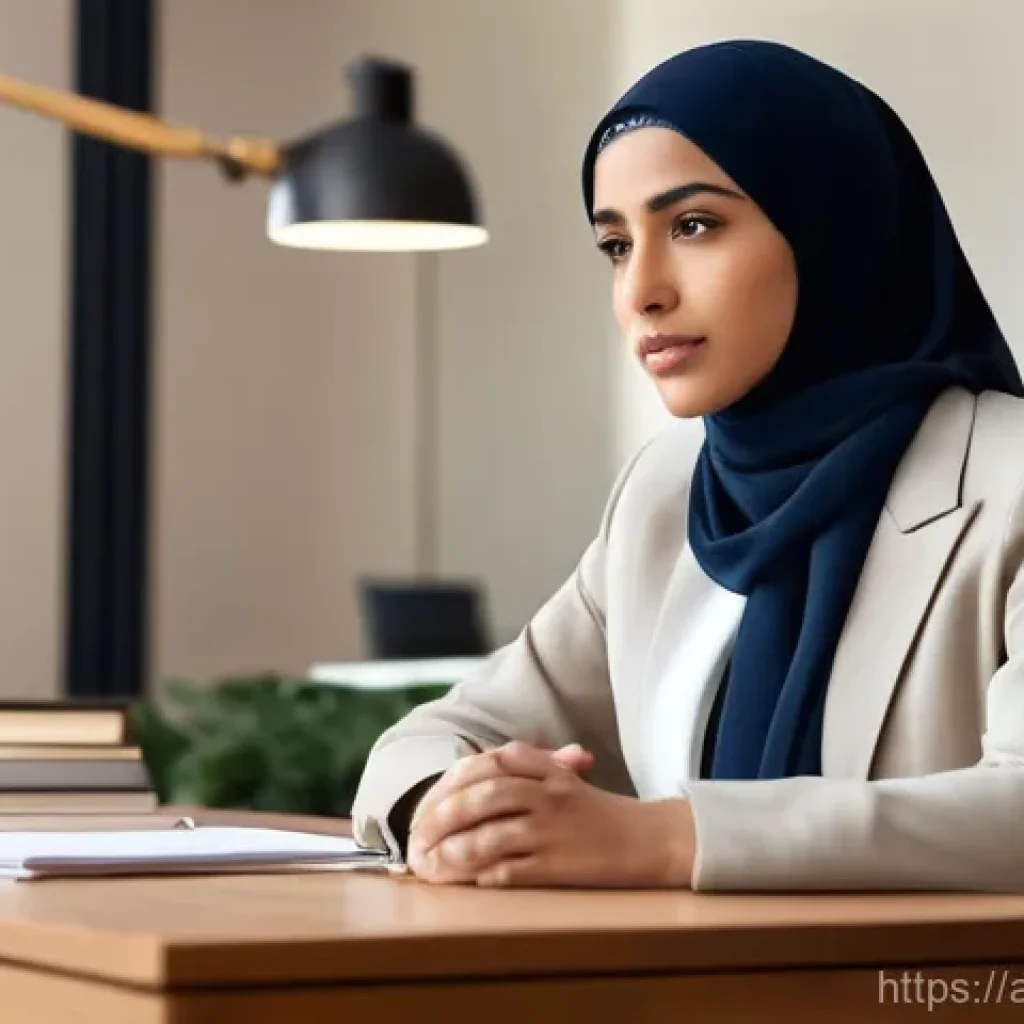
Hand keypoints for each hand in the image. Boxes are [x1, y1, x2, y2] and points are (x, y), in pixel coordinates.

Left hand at [407, 740, 694, 887]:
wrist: (649, 839)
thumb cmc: (598, 812)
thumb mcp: (564, 778)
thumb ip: (525, 766)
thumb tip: (472, 764)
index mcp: (548, 769)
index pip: (490, 762)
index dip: (452, 779)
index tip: (430, 798)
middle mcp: (549, 794)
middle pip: (485, 795)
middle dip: (443, 815)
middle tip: (418, 835)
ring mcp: (554, 830)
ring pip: (492, 834)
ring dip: (454, 850)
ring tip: (431, 864)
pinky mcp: (559, 866)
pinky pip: (511, 870)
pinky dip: (484, 875)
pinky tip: (467, 880)